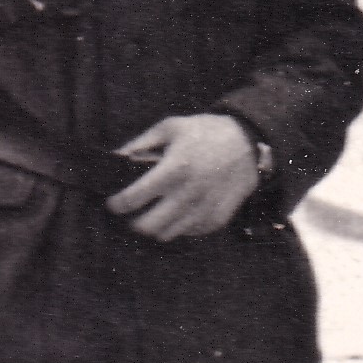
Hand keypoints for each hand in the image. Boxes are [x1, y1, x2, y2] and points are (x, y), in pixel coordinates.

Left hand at [107, 114, 259, 241]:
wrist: (250, 143)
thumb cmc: (207, 132)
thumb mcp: (171, 127)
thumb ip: (140, 143)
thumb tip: (116, 158)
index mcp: (174, 169)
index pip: (133, 198)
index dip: (116, 204)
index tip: (113, 203)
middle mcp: (189, 193)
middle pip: (147, 226)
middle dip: (133, 222)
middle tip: (133, 213)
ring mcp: (204, 209)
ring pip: (167, 234)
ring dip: (156, 227)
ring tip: (155, 213)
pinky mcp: (217, 219)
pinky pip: (188, 233)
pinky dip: (179, 226)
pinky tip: (179, 211)